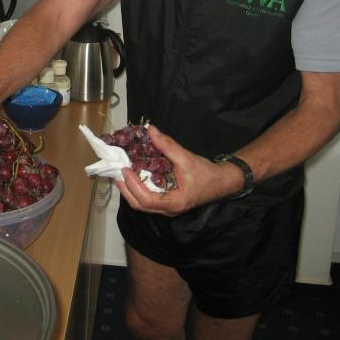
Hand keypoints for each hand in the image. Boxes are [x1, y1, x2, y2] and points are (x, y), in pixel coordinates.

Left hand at [115, 125, 241, 215]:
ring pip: (142, 204)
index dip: (133, 185)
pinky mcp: (167, 203)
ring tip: (121, 174)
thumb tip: (149, 129)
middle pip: (140, 205)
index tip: (125, 170)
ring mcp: (167, 209)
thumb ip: (167, 145)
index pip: (146, 199)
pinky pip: (148, 200)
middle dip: (126, 189)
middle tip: (117, 172)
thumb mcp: (186, 158)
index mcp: (174, 202)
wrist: (222, 182)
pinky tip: (133, 177)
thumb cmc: (206, 173)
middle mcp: (168, 210)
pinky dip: (137, 190)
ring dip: (129, 190)